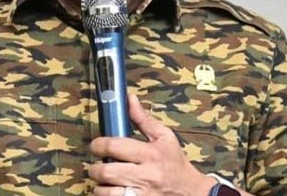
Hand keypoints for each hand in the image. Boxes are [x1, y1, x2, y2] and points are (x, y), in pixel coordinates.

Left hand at [88, 94, 216, 195]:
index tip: (96, 145)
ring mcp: (141, 195)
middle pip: (105, 172)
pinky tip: (112, 191)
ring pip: (105, 191)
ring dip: (99, 186)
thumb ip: (143, 119)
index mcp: (150, 154)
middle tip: (97, 167)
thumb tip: (129, 99)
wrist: (191, 193)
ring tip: (104, 181)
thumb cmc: (175, 163)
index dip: (98, 144)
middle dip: (94, 169)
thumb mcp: (164, 137)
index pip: (114, 146)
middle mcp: (145, 175)